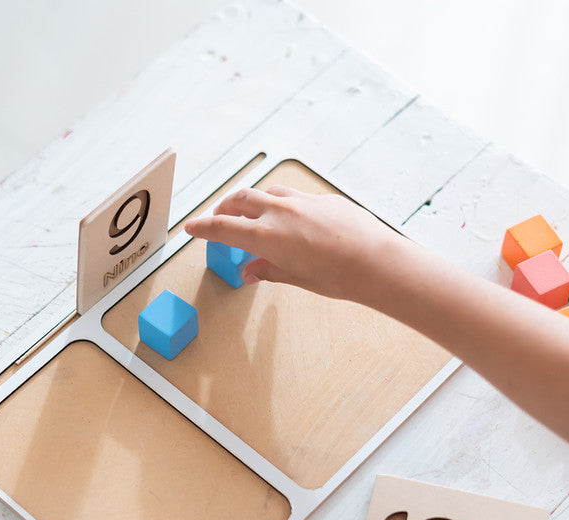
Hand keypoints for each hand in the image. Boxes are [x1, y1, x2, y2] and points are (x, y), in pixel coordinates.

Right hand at [184, 186, 405, 304]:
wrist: (377, 262)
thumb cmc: (340, 276)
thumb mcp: (297, 278)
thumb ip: (269, 270)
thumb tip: (252, 271)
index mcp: (268, 236)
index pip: (224, 228)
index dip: (203, 228)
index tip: (191, 228)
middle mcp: (281, 212)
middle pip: (239, 200)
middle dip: (224, 207)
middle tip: (219, 217)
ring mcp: (302, 201)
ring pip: (266, 192)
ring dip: (252, 201)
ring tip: (252, 214)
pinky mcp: (322, 198)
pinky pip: (293, 195)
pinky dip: (281, 203)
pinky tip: (289, 218)